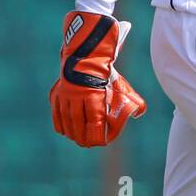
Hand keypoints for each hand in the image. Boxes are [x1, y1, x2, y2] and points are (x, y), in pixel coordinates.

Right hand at [50, 10, 146, 146]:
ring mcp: (65, 95)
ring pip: (66, 120)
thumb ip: (132, 99)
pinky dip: (60, 123)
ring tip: (77, 139)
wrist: (87, 52)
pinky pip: (56, 112)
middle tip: (87, 144)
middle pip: (78, 125)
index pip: (94, 124)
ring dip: (72, 133)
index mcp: (94, 96)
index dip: (97, 136)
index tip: (100, 142)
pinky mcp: (57, 92)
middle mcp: (77, 97)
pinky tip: (64, 131)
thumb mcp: (121, 84)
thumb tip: (139, 113)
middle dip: (83, 138)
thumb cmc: (107, 71)